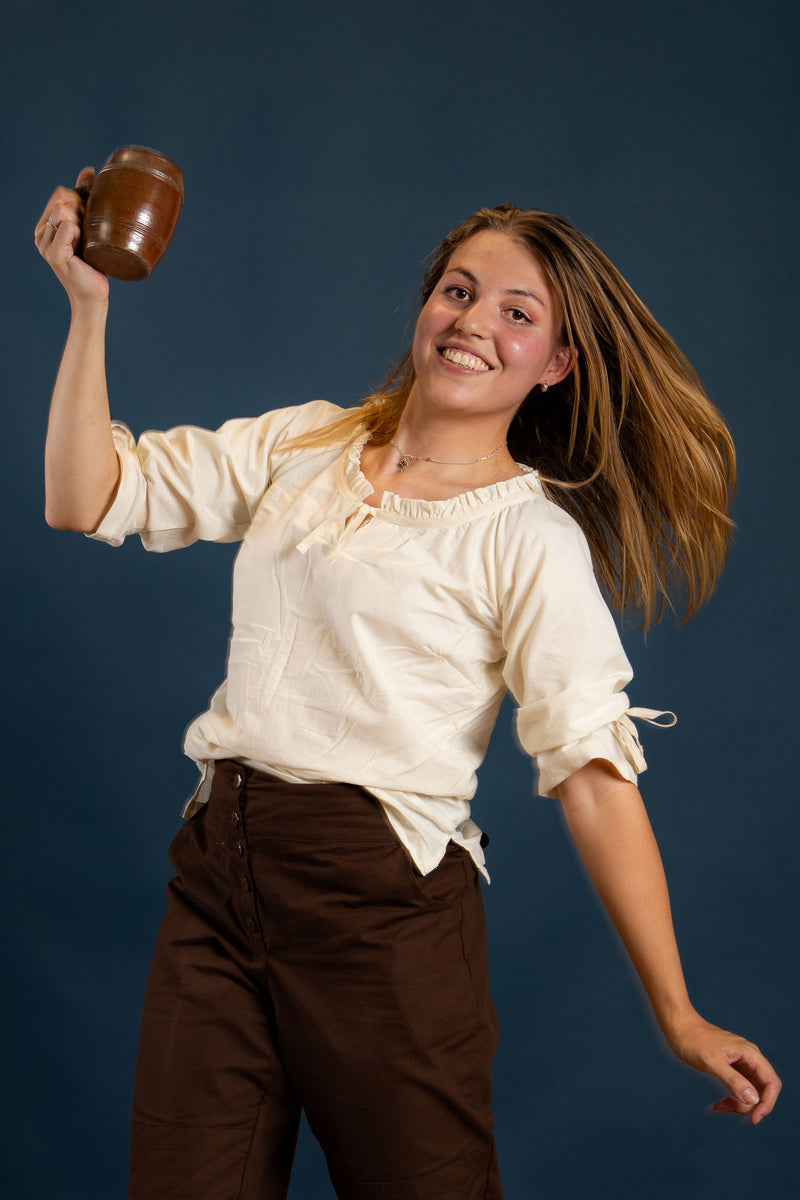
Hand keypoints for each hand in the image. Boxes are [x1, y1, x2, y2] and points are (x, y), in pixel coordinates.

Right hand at [34, 167, 108, 305]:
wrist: (94, 295)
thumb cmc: (94, 263)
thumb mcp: (89, 225)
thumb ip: (84, 197)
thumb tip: (88, 170)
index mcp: (46, 225)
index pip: (61, 194)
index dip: (81, 202)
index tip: (89, 223)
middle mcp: (41, 233)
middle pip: (62, 200)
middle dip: (82, 212)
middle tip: (88, 236)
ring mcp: (45, 244)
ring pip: (64, 211)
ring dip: (82, 223)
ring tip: (85, 244)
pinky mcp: (54, 254)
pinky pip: (67, 227)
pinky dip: (79, 233)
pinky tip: (83, 248)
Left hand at [665, 1011, 780, 1124]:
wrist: (679, 1027)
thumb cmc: (693, 1040)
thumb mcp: (712, 1062)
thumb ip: (733, 1080)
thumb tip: (753, 1099)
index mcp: (750, 1053)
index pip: (771, 1082)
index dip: (767, 1103)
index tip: (754, 1118)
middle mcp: (749, 1058)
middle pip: (762, 1090)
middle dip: (748, 1105)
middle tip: (726, 1107)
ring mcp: (741, 1063)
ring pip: (750, 1091)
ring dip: (738, 1103)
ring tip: (718, 1106)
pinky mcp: (731, 1067)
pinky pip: (739, 1088)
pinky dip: (732, 1098)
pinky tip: (718, 1104)